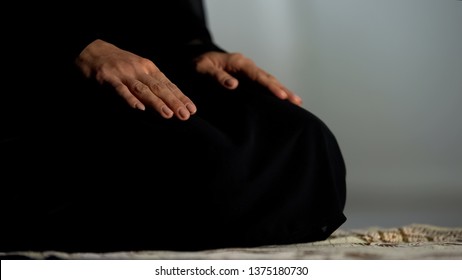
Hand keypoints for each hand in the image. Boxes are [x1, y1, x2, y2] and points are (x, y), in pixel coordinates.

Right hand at [76, 39, 196, 119]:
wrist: (91, 50)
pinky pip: (120, 90)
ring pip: (143, 90)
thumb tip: (171, 100)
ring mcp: (123, 74)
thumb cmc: (119, 63)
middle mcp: (139, 70)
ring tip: (168, 114)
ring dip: (156, 103)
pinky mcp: (107, 79)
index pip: (169, 85)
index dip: (181, 97)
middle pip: (160, 88)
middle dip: (174, 102)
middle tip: (185, 115)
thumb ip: (153, 82)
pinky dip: (129, 99)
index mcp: (149, 68)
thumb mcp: (139, 68)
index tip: (192, 110)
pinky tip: (139, 108)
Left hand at [194, 51, 301, 105]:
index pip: (258, 76)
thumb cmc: (198, 65)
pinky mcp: (247, 78)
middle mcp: (247, 65)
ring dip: (282, 91)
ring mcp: (249, 71)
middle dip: (283, 90)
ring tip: (296, 102)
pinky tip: (283, 99)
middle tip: (297, 102)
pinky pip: (263, 84)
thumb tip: (234, 84)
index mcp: (239, 62)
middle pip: (269, 78)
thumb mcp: (203, 70)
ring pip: (269, 81)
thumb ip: (217, 76)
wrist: (197, 60)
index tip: (281, 96)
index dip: (270, 86)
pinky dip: (274, 91)